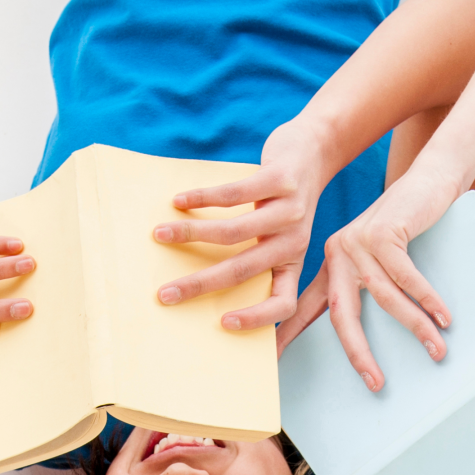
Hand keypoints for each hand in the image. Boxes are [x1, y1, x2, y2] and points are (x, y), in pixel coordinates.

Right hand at [154, 117, 334, 330]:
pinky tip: (179, 201)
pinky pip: (234, 194)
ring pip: (232, 232)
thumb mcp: (284, 236)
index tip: (224, 323)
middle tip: (166, 294)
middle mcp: (294, 241)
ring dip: (190, 234)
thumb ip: (259, 257)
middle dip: (199, 284)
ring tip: (160, 234)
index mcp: (293, 262)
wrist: (314, 151)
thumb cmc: (286, 202)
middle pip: (242, 271)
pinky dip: (201, 198)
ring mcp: (289, 211)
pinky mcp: (280, 180)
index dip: (258, 318)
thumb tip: (208, 282)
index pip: (284, 303)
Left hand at [286, 162, 460, 388]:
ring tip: (437, 351)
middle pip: (341, 315)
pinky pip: (407, 277)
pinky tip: (443, 319)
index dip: (288, 334)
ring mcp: (358, 242)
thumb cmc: (407, 226)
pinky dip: (427, 299)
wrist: (428, 178)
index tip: (271, 361)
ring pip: (384, 299)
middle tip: (376, 383)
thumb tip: (366, 334)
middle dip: (358, 353)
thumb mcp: (378, 258)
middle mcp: (338, 254)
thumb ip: (366, 286)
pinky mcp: (383, 233)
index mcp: (332, 265)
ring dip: (415, 327)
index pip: (306, 307)